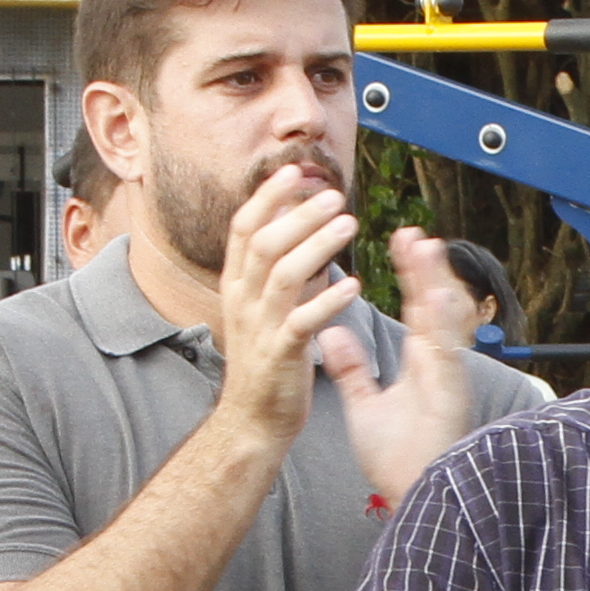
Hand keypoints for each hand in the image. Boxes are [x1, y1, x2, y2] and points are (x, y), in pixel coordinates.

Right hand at [210, 163, 365, 427]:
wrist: (252, 419)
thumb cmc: (266, 358)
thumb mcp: (259, 306)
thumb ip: (272, 267)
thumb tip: (291, 220)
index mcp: (235, 284)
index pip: (243, 227)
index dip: (267, 197)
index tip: (294, 171)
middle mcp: (241, 300)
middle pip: (264, 243)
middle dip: (298, 214)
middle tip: (334, 195)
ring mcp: (259, 327)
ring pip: (283, 275)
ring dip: (317, 246)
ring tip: (349, 224)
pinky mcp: (280, 354)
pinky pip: (302, 321)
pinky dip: (328, 301)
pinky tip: (354, 285)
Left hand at [325, 227, 482, 500]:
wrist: (413, 495)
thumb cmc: (395, 458)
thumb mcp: (365, 406)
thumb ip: (352, 370)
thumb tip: (332, 335)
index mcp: (424, 364)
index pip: (417, 308)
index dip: (412, 275)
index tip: (402, 242)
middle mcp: (440, 365)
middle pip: (437, 306)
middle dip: (426, 269)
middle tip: (412, 234)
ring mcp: (448, 378)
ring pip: (447, 321)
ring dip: (436, 284)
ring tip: (423, 248)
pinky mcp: (450, 394)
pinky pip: (446, 353)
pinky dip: (439, 323)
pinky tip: (430, 294)